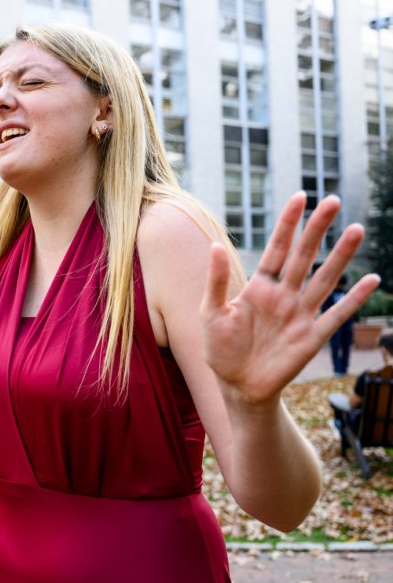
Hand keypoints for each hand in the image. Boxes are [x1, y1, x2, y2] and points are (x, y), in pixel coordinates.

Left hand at [201, 192, 380, 406]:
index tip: (300, 197)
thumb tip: (215, 245)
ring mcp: (300, 314)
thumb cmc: (220, 348)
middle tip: (333, 201)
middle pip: (304, 256)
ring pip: (324, 279)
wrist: (236, 385)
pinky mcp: (311, 337)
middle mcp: (284, 295)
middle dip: (318, 229)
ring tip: (355, 230)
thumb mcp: (211, 312)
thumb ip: (216, 281)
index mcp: (259, 286)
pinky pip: (336, 315)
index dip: (288, 223)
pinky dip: (353, 299)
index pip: (277, 248)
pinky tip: (371, 280)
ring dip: (340, 256)